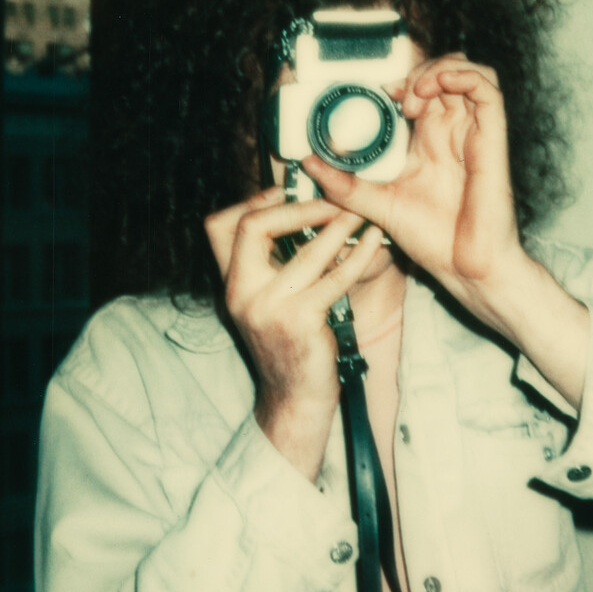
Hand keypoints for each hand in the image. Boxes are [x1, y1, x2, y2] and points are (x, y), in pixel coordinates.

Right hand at [205, 186, 385, 480]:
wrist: (294, 399)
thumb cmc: (290, 345)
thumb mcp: (267, 302)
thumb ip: (271, 264)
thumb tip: (299, 213)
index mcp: (231, 284)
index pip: (219, 226)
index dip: (251, 201)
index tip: (284, 192)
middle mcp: (241, 293)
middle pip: (252, 227)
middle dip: (294, 206)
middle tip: (329, 200)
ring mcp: (268, 308)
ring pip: (304, 250)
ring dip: (337, 226)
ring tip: (359, 213)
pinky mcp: (300, 321)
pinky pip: (334, 277)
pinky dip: (358, 256)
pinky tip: (373, 243)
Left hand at [304, 55, 589, 408]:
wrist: (468, 269)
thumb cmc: (434, 241)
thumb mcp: (378, 206)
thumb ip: (346, 185)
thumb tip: (309, 162)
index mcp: (431, 142)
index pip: (425, 90)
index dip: (403, 79)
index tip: (379, 94)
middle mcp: (455, 132)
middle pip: (447, 73)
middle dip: (419, 70)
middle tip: (395, 94)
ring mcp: (476, 133)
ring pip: (471, 72)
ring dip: (440, 68)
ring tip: (414, 92)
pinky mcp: (493, 139)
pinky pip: (489, 89)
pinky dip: (463, 76)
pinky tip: (435, 89)